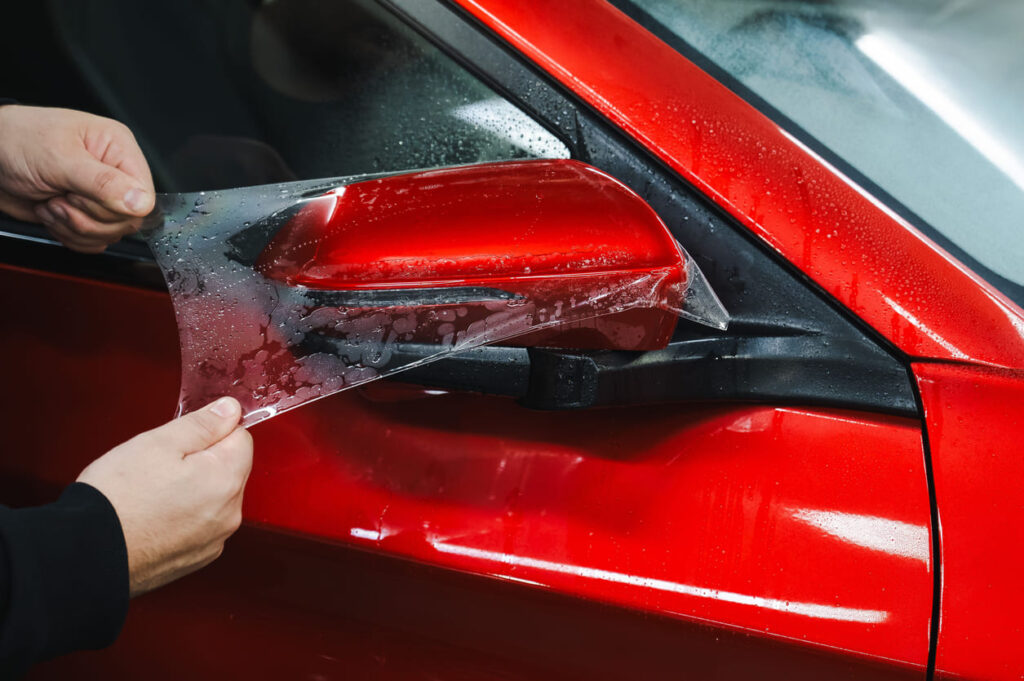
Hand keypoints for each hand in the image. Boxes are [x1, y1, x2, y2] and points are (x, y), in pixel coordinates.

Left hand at [0, 104, 154, 252]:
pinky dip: (69, 236)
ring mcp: (101, 196)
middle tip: (62, 196)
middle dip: (87, 217)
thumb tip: (141, 202)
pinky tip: (52, 213)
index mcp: (118, 148)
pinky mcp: (86, 215)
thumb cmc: (18, 142)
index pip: (144, 195)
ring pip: (110, 235)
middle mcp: (115, 173)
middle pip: (127, 220)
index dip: (115, 206)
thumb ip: (103, 182)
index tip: (81, 195)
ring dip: (74, 227)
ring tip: (52, 202)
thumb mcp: (59, 159)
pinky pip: (94, 242)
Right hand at [76, 398, 252, 596]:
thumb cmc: (118, 498)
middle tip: (161, 466)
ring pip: (216, 498)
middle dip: (203, 460)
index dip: (212, 431)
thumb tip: (231, 410)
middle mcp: (230, 513)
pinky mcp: (198, 557)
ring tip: (154, 492)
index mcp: (226, 479)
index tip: (185, 438)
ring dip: (195, 489)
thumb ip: (203, 424)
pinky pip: (201, 524)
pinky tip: (155, 515)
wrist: (88, 554)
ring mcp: (215, 539)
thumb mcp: (158, 443)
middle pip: (230, 469)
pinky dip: (185, 516)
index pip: (241, 438)